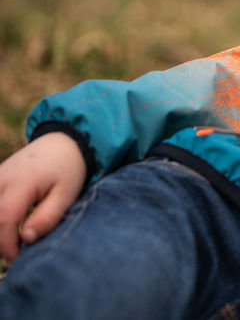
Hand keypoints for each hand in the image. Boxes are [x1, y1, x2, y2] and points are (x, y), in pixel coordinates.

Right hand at [0, 132, 85, 262]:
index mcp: (20, 182)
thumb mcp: (66, 195)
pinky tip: (7, 230)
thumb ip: (47, 217)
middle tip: (17, 254)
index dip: (7, 245)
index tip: (19, 259)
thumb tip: (26, 239)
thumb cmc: (67, 171)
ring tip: (13, 243)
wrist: (60, 144)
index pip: (3, 219)